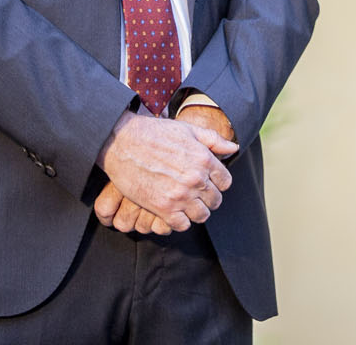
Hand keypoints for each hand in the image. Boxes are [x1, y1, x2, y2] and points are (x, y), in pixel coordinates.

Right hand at [94, 111, 237, 231]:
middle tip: (197, 195)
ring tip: (187, 205)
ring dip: (196, 212)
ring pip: (201, 215)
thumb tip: (233, 148)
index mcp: (204, 160)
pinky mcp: (162, 208)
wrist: (122, 142)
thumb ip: (213, 140)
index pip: (225, 182)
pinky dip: (180, 221)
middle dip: (208, 198)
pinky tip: (174, 212)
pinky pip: (182, 225)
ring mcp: (180, 195)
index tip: (208, 183)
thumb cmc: (155, 133)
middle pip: (215, 201)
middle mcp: (196, 179)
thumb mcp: (188, 130)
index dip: (218, 183)